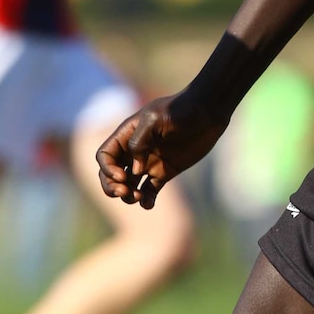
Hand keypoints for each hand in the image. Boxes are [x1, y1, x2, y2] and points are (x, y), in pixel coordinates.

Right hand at [97, 91, 226, 208]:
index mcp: (127, 134)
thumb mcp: (155, 119)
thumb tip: (135, 170)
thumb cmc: (182, 109)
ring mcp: (149, 162)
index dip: (107, 169)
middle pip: (111, 173)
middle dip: (112, 186)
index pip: (105, 155)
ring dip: (128, 195)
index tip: (122, 176)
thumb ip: (139, 141)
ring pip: (128, 185)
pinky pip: (149, 190)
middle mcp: (135, 150)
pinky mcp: (164, 172)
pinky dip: (146, 200)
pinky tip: (148, 204)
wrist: (208, 112)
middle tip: (125, 192)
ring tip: (138, 197)